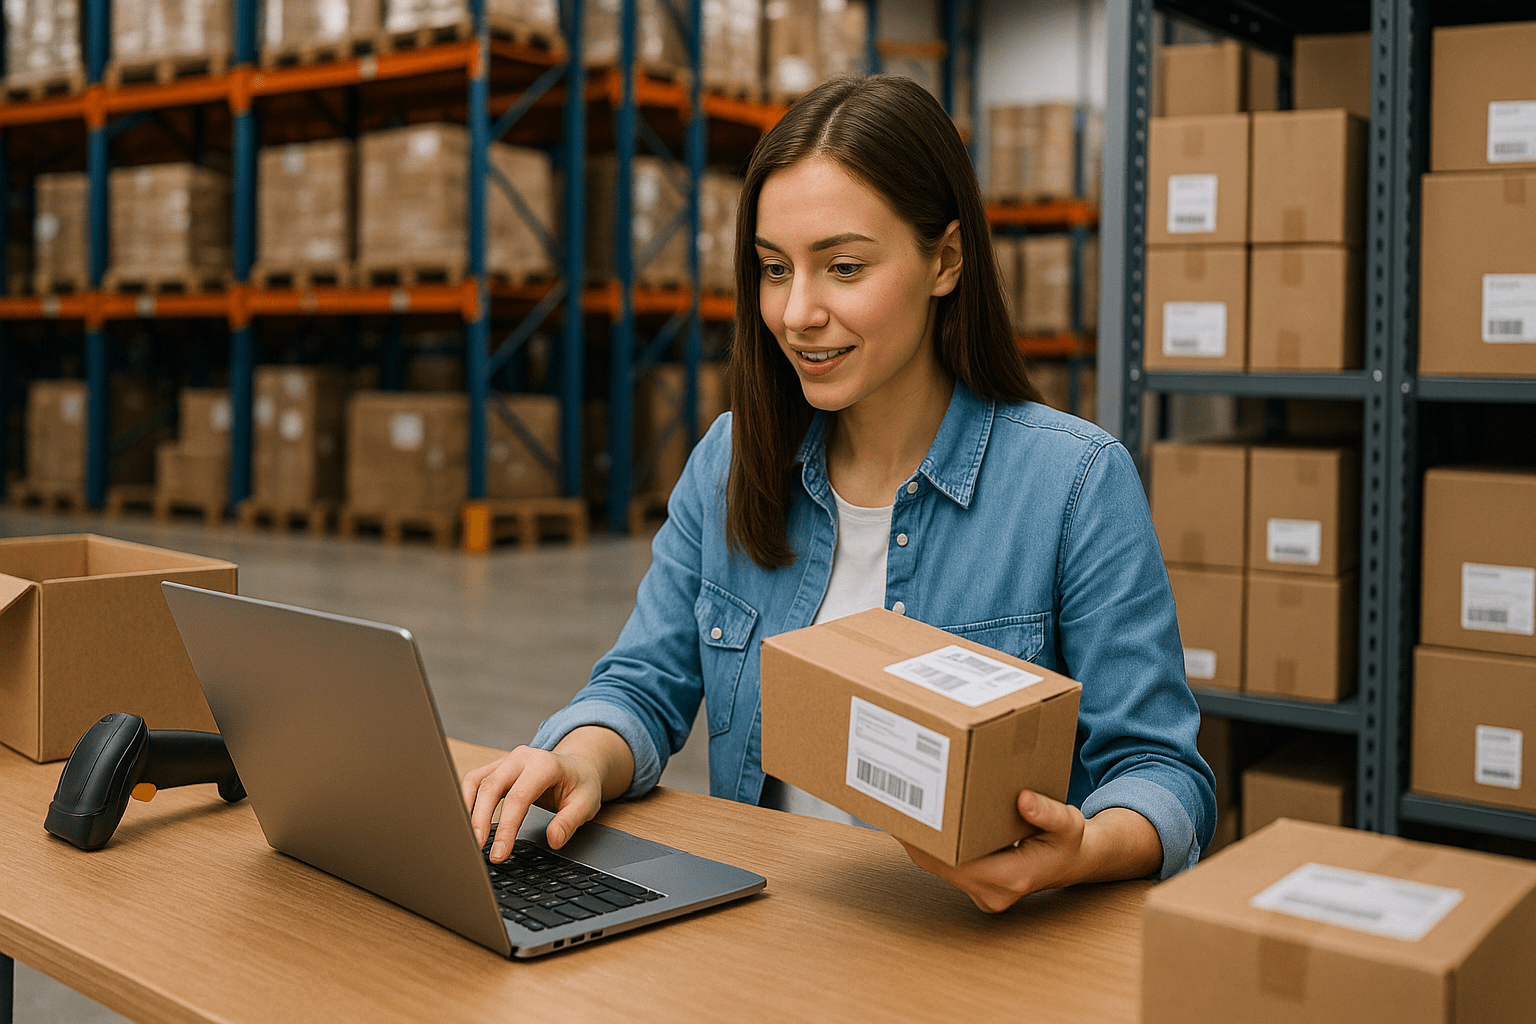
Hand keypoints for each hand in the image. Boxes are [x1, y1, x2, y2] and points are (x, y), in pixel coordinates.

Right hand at [460, 726, 632, 862]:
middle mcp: (522, 757)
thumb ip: (569, 822)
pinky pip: (474, 780)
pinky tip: (465, 821)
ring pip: (476, 782)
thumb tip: (554, 840)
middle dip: (480, 821)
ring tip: (467, 838)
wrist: (577, 767)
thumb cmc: (580, 785)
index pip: (518, 798)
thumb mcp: (586, 804)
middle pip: (491, 787)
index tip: (499, 853)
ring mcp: (506, 760)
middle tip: (476, 849)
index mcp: (545, 765)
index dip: (506, 828)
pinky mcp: (496, 767)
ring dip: (467, 810)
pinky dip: (465, 800)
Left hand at [897, 790, 1160, 912]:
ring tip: (900, 808)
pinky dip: (932, 847)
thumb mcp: (1068, 824)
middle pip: (939, 866)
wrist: (1074, 862)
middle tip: (894, 802)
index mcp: (1012, 878)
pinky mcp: (977, 887)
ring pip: (939, 868)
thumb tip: (1024, 800)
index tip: (911, 816)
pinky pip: (945, 868)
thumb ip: (1048, 813)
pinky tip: (919, 822)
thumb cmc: (1068, 841)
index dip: (930, 843)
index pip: (957, 864)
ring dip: (920, 842)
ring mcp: (983, 894)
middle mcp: (993, 893)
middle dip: (917, 837)